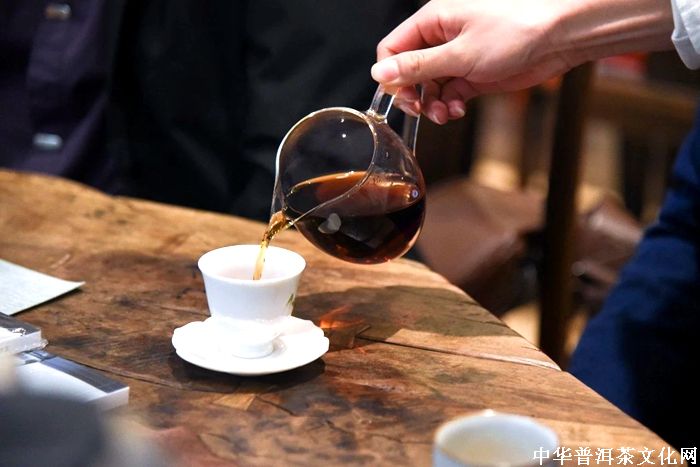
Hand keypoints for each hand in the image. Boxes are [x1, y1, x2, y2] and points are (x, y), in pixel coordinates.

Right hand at [372, 0, 672, 123]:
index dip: (392, 76)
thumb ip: (417, 67)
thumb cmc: (516, 30)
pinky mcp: (474, 72)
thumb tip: (380, 74)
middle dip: (413, 94)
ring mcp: (458, 55)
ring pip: (429, 86)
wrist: (559, 37)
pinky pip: (449, 92)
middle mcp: (442, 37)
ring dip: (432, 104)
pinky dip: (449, 104)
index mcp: (433, 21)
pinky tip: (456, 110)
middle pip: (409, 70)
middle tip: (423, 110)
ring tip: (444, 114)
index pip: (393, 49)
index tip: (402, 96)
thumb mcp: (459, 53)